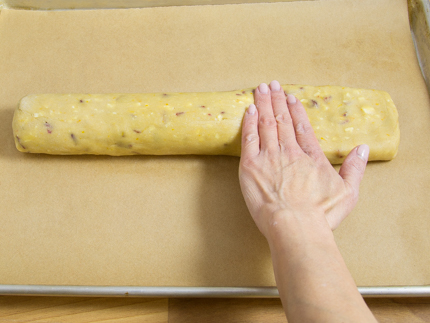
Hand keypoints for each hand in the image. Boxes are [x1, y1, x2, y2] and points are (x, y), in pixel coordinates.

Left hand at [239, 81, 368, 238]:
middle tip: (272, 85)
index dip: (295, 110)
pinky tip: (250, 109)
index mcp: (310, 157)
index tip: (291, 97)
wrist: (294, 227)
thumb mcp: (348, 193)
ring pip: (266, 123)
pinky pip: (249, 138)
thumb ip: (355, 169)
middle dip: (277, 100)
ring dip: (264, 104)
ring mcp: (269, 157)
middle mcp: (289, 151)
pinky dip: (249, 122)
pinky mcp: (250, 166)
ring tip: (261, 89)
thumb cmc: (320, 215)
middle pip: (282, 120)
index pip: (302, 126)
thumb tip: (363, 148)